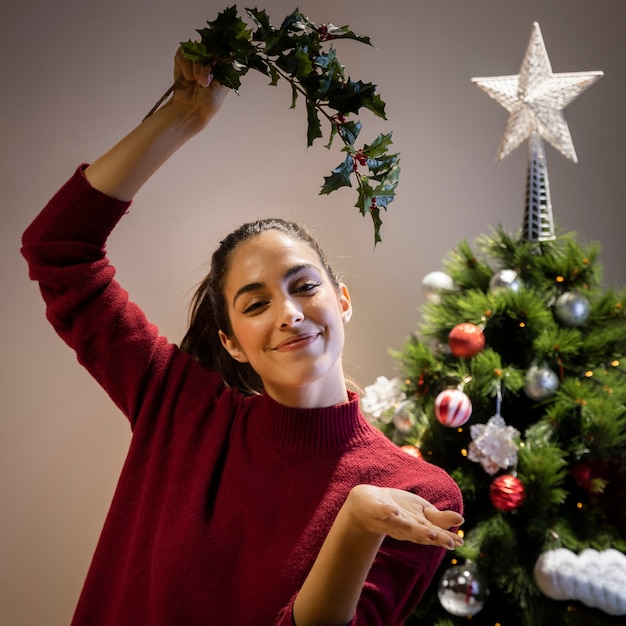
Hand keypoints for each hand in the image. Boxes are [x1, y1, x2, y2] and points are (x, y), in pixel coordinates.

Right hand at [170, 47, 228, 120]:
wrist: (193, 108)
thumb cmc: (210, 100)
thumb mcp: (223, 82)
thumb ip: (226, 64)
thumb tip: (230, 50)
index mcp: (221, 61)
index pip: (221, 45)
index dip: (218, 52)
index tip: (216, 63)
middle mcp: (208, 57)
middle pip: (207, 45)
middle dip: (206, 65)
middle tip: (205, 81)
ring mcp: (194, 57)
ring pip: (195, 50)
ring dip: (196, 69)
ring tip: (198, 82)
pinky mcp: (181, 60)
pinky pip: (182, 54)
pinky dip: (185, 68)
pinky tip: (188, 79)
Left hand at [347, 484, 463, 549]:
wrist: (368, 503)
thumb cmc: (399, 509)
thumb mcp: (422, 512)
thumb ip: (439, 518)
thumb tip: (461, 520)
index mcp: (417, 526)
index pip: (433, 534)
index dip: (445, 538)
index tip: (458, 543)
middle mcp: (405, 526)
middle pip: (419, 533)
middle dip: (432, 536)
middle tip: (447, 542)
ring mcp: (389, 519)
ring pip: (402, 525)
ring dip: (413, 529)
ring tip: (429, 532)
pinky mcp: (376, 509)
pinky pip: (381, 510)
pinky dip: (387, 511)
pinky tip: (394, 511)